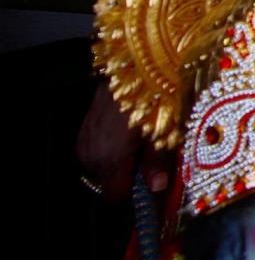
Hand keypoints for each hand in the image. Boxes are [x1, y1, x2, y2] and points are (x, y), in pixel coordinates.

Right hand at [77, 82, 164, 205]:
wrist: (133, 62)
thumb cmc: (153, 94)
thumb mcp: (165, 130)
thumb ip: (158, 163)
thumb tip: (157, 189)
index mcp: (111, 159)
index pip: (114, 198)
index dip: (134, 197)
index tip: (150, 189)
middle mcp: (92, 154)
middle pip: (109, 183)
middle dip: (129, 178)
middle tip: (151, 158)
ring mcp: (84, 141)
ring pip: (102, 167)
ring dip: (120, 162)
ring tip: (141, 140)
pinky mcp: (84, 127)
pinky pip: (97, 150)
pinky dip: (111, 148)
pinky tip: (127, 131)